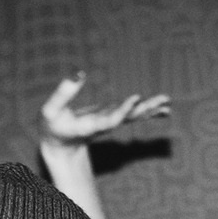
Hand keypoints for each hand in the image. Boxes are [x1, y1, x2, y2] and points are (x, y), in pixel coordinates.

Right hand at [39, 73, 170, 148]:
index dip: (123, 110)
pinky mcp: (112, 118)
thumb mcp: (50, 111)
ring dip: (151, 109)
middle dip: (145, 110)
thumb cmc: (51, 127)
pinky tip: (165, 109)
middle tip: (163, 101)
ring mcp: (110, 122)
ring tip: (167, 103)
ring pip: (134, 116)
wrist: (58, 146)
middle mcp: (104, 125)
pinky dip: (148, 111)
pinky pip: (133, 114)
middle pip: (128, 118)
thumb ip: (62, 94)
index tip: (136, 98)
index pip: (110, 120)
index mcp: (90, 126)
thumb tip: (79, 73)